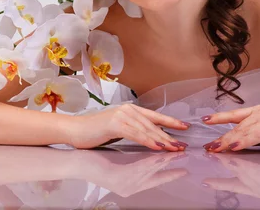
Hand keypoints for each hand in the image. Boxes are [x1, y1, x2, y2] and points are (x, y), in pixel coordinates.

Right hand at [67, 103, 190, 150]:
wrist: (74, 130)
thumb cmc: (95, 132)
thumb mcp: (118, 129)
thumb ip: (133, 130)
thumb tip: (151, 137)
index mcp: (130, 110)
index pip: (155, 116)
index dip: (171, 122)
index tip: (185, 127)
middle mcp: (128, 110)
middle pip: (154, 125)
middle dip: (170, 136)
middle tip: (182, 145)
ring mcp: (122, 115)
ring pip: (147, 130)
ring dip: (162, 141)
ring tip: (174, 149)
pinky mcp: (115, 124)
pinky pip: (136, 134)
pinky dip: (148, 141)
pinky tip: (158, 147)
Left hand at [200, 104, 259, 151]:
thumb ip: (253, 136)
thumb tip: (233, 145)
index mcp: (259, 111)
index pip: (234, 114)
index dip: (219, 117)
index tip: (204, 120)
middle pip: (236, 126)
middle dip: (220, 138)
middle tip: (208, 147)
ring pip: (241, 131)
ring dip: (226, 142)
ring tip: (214, 149)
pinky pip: (252, 136)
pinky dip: (240, 142)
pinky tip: (231, 148)